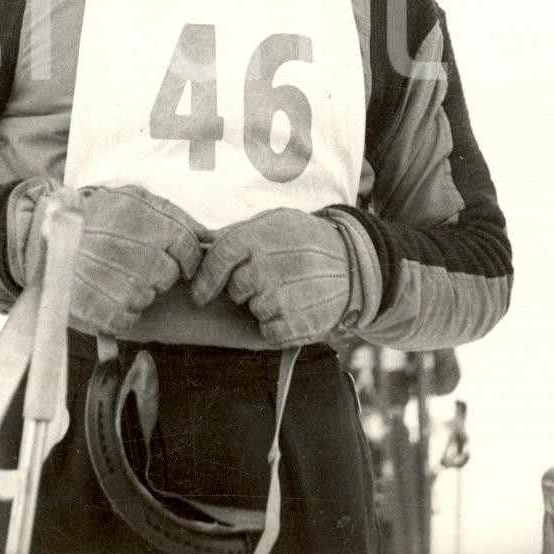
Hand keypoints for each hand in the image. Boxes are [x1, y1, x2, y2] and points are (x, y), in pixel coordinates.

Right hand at [70, 185, 203, 335]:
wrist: (40, 235)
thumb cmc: (94, 216)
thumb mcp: (131, 199)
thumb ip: (170, 215)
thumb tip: (208, 236)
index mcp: (139, 215)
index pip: (186, 244)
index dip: (189, 258)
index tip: (181, 262)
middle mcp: (126, 246)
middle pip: (167, 275)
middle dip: (159, 274)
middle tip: (137, 266)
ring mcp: (109, 278)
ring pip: (147, 297)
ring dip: (138, 293)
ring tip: (115, 277)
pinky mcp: (93, 306)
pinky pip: (127, 319)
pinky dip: (122, 313)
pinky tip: (107, 296)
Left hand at [190, 208, 350, 346]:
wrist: (354, 261)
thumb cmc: (306, 239)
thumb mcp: (274, 221)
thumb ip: (237, 232)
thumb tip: (199, 240)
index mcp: (255, 238)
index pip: (216, 260)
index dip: (205, 279)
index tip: (201, 293)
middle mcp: (264, 268)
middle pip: (236, 289)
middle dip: (246, 288)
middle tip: (269, 279)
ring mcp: (280, 298)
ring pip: (254, 310)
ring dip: (265, 306)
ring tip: (289, 290)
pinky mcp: (295, 324)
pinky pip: (269, 332)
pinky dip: (278, 326)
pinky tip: (294, 309)